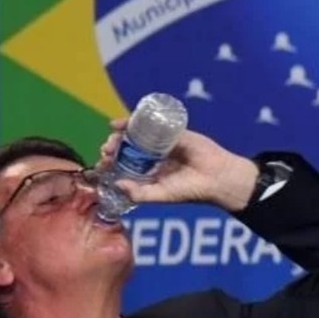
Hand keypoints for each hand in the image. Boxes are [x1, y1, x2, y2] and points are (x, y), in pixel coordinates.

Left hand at [96, 118, 258, 212]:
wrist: (216, 177)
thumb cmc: (191, 190)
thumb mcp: (162, 195)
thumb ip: (140, 194)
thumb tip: (117, 185)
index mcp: (151, 173)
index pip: (126, 166)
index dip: (112, 164)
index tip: (101, 165)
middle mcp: (154, 157)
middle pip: (128, 149)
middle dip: (114, 149)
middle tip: (106, 152)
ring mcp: (162, 143)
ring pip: (136, 136)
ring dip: (120, 136)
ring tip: (112, 141)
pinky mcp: (171, 131)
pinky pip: (150, 124)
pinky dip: (133, 122)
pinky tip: (119, 124)